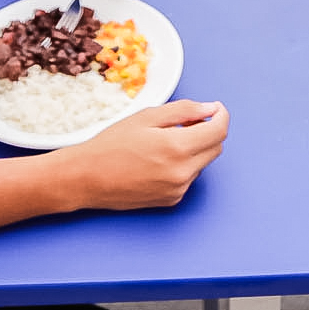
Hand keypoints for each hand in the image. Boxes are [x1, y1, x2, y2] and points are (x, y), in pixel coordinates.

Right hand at [64, 100, 228, 208]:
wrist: (87, 178)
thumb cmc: (112, 145)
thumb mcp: (147, 117)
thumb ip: (184, 110)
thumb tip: (210, 109)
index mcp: (177, 147)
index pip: (218, 131)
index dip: (221, 115)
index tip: (216, 109)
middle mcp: (182, 172)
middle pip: (216, 147)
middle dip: (208, 131)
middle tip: (186, 121)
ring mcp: (178, 189)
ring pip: (202, 163)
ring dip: (193, 149)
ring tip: (162, 142)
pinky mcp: (171, 200)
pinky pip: (188, 177)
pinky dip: (182, 165)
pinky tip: (157, 161)